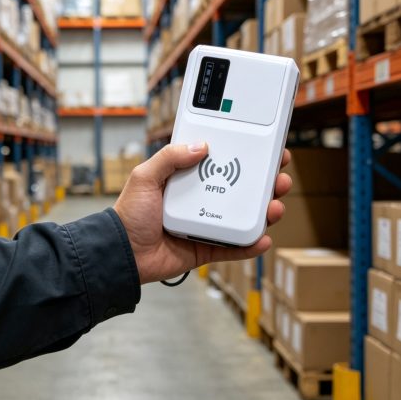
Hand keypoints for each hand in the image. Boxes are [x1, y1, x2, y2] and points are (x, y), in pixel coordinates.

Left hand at [113, 143, 292, 283]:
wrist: (121, 253)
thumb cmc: (127, 214)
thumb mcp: (145, 177)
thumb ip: (170, 158)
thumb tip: (201, 146)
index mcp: (188, 180)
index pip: (222, 164)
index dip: (245, 156)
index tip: (267, 148)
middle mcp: (201, 201)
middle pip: (240, 190)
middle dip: (265, 184)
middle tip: (280, 178)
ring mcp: (206, 226)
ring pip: (242, 218)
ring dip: (264, 213)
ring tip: (275, 207)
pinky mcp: (206, 250)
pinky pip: (233, 248)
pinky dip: (250, 245)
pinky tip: (263, 238)